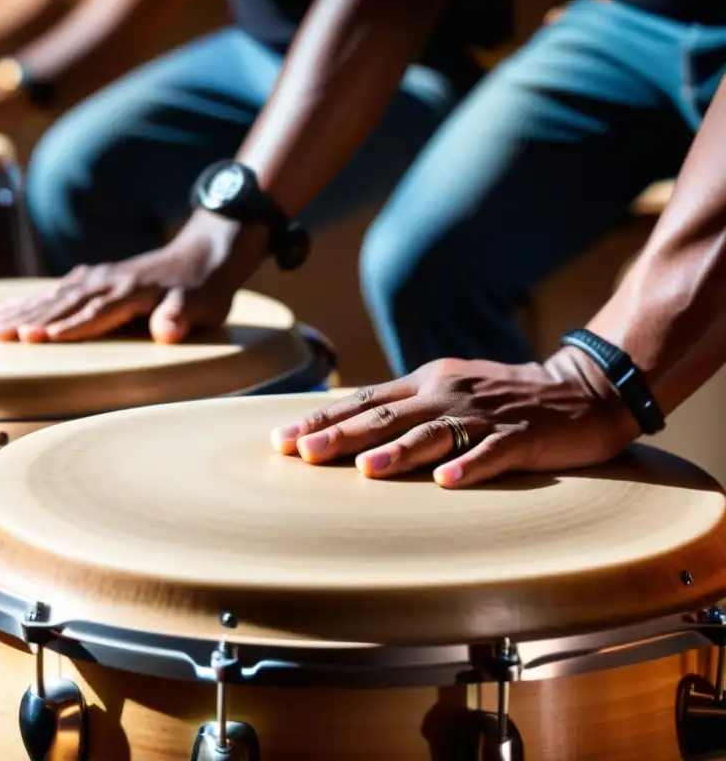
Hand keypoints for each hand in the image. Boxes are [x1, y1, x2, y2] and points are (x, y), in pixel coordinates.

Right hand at [0, 213, 267, 342]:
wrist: (208, 250)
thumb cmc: (206, 286)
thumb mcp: (204, 304)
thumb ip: (182, 316)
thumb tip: (167, 331)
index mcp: (131, 291)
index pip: (93, 313)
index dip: (64, 327)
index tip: (32, 339)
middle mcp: (107, 282)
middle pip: (59, 303)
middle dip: (22, 319)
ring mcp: (97, 278)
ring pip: (48, 296)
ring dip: (13, 310)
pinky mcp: (93, 279)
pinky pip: (52, 291)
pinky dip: (25, 301)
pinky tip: (1, 309)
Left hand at [270, 348, 638, 488]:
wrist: (582, 389)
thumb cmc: (503, 398)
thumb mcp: (447, 393)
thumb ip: (405, 411)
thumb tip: (348, 433)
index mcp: (426, 383)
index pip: (365, 401)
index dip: (323, 418)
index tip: (283, 438)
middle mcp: (448, 393)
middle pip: (388, 416)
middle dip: (342, 434)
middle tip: (303, 453)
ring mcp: (485, 414)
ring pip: (435, 432)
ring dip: (399, 451)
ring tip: (366, 470)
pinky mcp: (523, 436)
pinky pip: (493, 453)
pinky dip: (470, 467)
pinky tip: (448, 483)